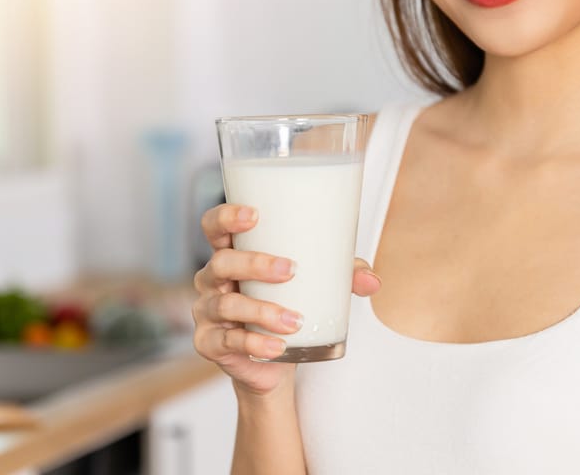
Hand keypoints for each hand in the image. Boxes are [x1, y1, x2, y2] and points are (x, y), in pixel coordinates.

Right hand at [192, 203, 381, 397]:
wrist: (276, 363)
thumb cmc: (289, 307)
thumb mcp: (316, 286)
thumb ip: (343, 276)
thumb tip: (373, 281)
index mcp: (231, 253)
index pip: (214, 226)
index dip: (226, 216)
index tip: (254, 215)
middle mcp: (213, 279)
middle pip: (222, 262)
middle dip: (254, 264)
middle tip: (290, 270)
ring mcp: (207, 312)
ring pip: (226, 304)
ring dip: (262, 310)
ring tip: (295, 321)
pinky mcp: (209, 343)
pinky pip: (228, 341)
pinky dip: (255, 344)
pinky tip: (278, 348)